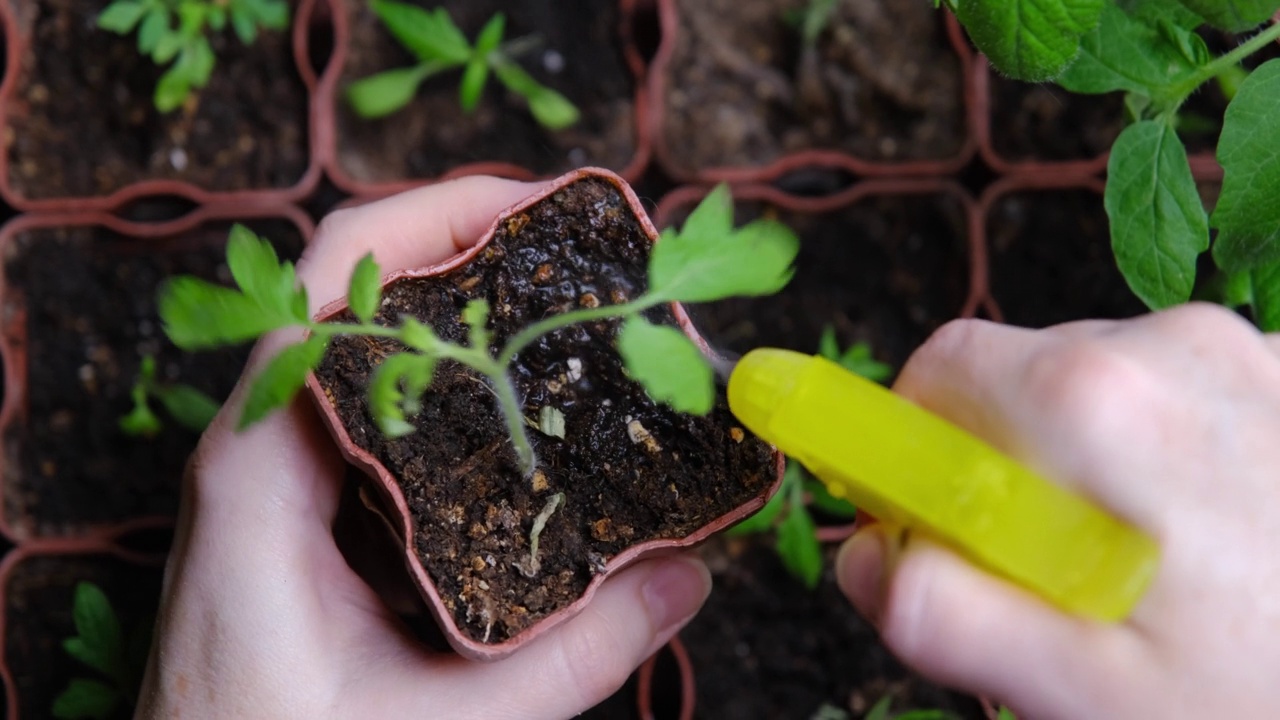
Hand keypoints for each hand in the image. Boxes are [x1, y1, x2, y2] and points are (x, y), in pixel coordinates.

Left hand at [137, 178, 711, 718]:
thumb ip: (571, 656)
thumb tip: (687, 574)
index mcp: (258, 472)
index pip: (327, 286)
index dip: (430, 219)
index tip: (538, 208)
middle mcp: (259, 449)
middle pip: (352, 288)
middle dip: (467, 248)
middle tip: (580, 255)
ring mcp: (278, 473)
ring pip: (366, 342)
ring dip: (460, 305)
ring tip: (564, 304)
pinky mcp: (305, 508)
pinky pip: (375, 403)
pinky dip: (450, 374)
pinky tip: (521, 399)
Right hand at [836, 305, 1279, 717]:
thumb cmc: (1268, 696)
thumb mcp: (1089, 693)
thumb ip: (948, 616)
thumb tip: (866, 557)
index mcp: (1098, 403)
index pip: (940, 369)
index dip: (910, 444)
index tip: (936, 521)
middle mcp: (1169, 347)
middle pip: (1015, 377)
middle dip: (999, 467)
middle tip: (1049, 576)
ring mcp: (1244, 352)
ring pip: (1095, 386)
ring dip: (1082, 468)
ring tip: (1143, 572)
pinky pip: (1172, 395)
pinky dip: (1155, 458)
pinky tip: (1206, 543)